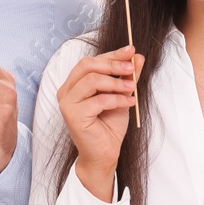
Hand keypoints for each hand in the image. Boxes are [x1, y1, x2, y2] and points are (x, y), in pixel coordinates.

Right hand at [56, 45, 141, 202]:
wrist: (105, 154)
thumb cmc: (109, 126)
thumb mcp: (122, 95)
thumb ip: (127, 76)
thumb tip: (137, 56)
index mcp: (74, 84)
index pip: (90, 61)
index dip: (112, 54)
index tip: (130, 50)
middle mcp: (66, 91)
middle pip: (87, 65)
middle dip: (113, 64)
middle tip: (132, 68)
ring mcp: (67, 103)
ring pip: (92, 80)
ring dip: (116, 82)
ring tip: (133, 89)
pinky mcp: (73, 115)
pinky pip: (98, 100)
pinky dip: (117, 99)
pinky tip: (130, 102)